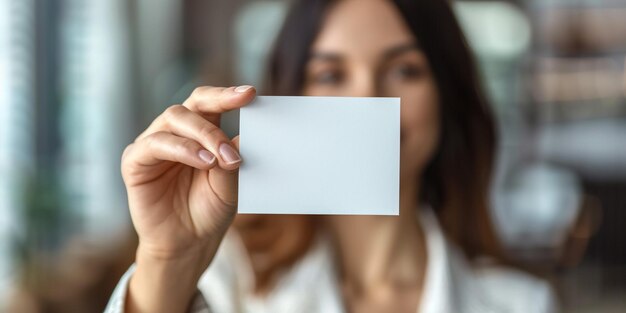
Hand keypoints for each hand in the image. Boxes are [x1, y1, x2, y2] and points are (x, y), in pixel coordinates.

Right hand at [120, 86, 254, 312]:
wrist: (189, 242)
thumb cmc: (210, 209)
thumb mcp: (231, 182)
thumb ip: (233, 155)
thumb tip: (244, 133)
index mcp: (199, 131)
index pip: (209, 103)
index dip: (227, 95)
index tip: (250, 93)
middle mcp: (175, 132)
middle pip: (191, 107)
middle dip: (215, 120)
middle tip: (232, 146)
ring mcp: (153, 144)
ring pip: (173, 119)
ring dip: (201, 136)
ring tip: (219, 159)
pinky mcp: (135, 162)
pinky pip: (154, 144)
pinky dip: (181, 150)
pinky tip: (202, 162)